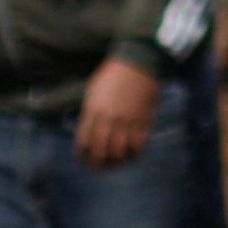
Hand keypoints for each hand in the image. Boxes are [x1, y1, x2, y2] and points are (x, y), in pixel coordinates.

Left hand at [73, 54, 160, 170]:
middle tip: (98, 167)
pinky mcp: (144, 119)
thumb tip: (89, 133)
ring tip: (114, 164)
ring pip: (120, 151)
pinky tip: (130, 155)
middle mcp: (110, 116)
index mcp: (94, 108)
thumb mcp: (94, 90)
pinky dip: (133, 154)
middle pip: (101, 149)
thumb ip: (91, 112)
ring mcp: (128, 119)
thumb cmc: (113, 73)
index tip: (83, 159)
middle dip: (97, 163)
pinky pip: (139, 144)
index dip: (82, 154)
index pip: (84, 140)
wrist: (139, 60)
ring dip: (116, 162)